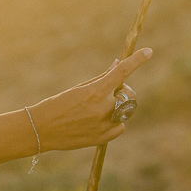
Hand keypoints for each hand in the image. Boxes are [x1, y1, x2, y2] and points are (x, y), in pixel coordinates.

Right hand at [28, 48, 151, 150]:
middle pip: (129, 95)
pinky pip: (120, 127)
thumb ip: (102, 78)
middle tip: (110, 92)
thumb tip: (118, 65)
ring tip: (97, 109)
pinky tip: (99, 121)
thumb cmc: (58, 104)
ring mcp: (104, 125)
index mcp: (96, 91)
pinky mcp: (102, 138)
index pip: (123, 72)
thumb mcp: (79, 87)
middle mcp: (103, 108)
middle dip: (123, 91)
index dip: (137, 60)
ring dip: (117, 107)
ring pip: (125, 111)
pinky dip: (115, 122)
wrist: (41, 129)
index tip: (149, 51)